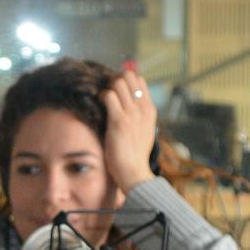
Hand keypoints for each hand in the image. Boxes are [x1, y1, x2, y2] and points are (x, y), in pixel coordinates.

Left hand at [102, 71, 157, 197]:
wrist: (134, 172)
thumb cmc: (135, 156)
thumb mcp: (144, 132)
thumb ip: (140, 117)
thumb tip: (130, 107)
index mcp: (150, 110)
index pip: (140, 81)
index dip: (126, 81)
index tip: (116, 90)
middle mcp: (143, 108)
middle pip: (128, 77)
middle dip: (114, 81)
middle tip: (107, 93)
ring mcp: (132, 113)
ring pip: (118, 83)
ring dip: (107, 88)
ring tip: (103, 100)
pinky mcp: (119, 120)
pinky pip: (108, 95)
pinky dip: (101, 96)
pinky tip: (99, 105)